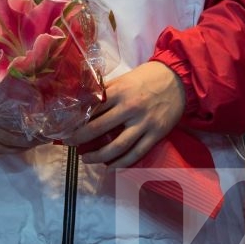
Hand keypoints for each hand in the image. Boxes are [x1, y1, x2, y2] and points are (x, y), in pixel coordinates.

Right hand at [0, 72, 40, 155]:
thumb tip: (24, 73)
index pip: (3, 124)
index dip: (23, 129)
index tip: (41, 124)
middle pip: (5, 139)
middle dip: (27, 141)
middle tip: (44, 136)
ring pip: (1, 147)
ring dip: (20, 148)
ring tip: (37, 142)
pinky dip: (10, 150)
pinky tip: (23, 146)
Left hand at [69, 61, 186, 168]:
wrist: (179, 79)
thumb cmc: (148, 77)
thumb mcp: (124, 78)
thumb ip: (107, 91)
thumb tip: (85, 104)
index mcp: (119, 91)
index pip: (92, 109)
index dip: (76, 120)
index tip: (66, 127)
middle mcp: (130, 108)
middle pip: (99, 129)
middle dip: (80, 139)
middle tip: (70, 145)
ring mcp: (144, 123)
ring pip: (117, 146)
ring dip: (98, 156)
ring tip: (86, 159)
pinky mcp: (156, 134)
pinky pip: (137, 153)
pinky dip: (122, 162)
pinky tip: (110, 166)